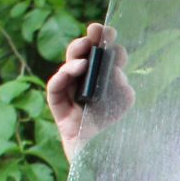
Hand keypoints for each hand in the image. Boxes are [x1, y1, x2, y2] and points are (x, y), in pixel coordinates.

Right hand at [45, 23, 132, 161]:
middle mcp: (83, 79)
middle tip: (95, 31)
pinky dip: (64, 75)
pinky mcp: (57, 102)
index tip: (110, 32)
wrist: (98, 150)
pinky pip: (56, 85)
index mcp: (101, 75)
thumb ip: (122, 84)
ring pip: (68, 66)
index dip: (105, 41)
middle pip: (83, 54)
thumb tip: (116, 70)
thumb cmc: (110, 123)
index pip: (102, 55)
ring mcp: (69, 89)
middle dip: (88, 40)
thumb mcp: (123, 101)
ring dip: (76, 55)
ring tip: (87, 53)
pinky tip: (76, 67)